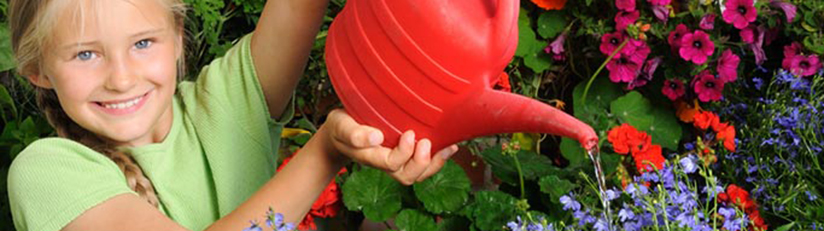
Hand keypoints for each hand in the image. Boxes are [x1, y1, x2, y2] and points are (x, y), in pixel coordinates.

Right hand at [321, 109, 458, 184]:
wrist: (341, 130)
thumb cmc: (342, 127)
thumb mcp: (341, 126)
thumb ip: (354, 133)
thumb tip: (376, 137)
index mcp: (371, 157)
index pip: (391, 163)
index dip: (405, 153)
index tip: (410, 133)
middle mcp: (385, 162)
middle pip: (407, 175)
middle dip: (421, 162)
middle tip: (425, 142)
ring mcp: (396, 160)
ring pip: (418, 174)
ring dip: (434, 163)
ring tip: (447, 147)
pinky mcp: (404, 153)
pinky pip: (423, 165)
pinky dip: (438, 158)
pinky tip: (449, 146)